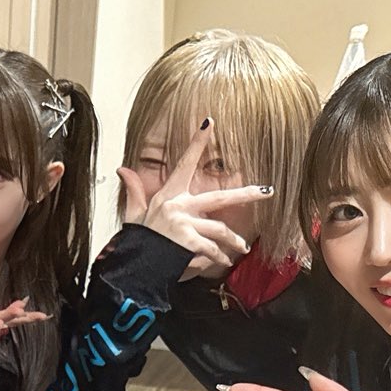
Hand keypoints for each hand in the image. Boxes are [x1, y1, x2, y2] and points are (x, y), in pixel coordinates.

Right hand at [117, 119, 270, 279]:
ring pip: (220, 231)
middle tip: (268, 192)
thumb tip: (122, 169)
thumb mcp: (134, 215)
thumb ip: (134, 191)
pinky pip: (213, 249)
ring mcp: (185, 225)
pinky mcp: (189, 243)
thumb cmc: (137, 243)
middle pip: (220, 198)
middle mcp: (178, 207)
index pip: (185, 163)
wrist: (132, 268)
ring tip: (241, 249)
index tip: (209, 122)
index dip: (197, 142)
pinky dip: (219, 258)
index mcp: (168, 197)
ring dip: (233, 242)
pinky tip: (224, 263)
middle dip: (246, 194)